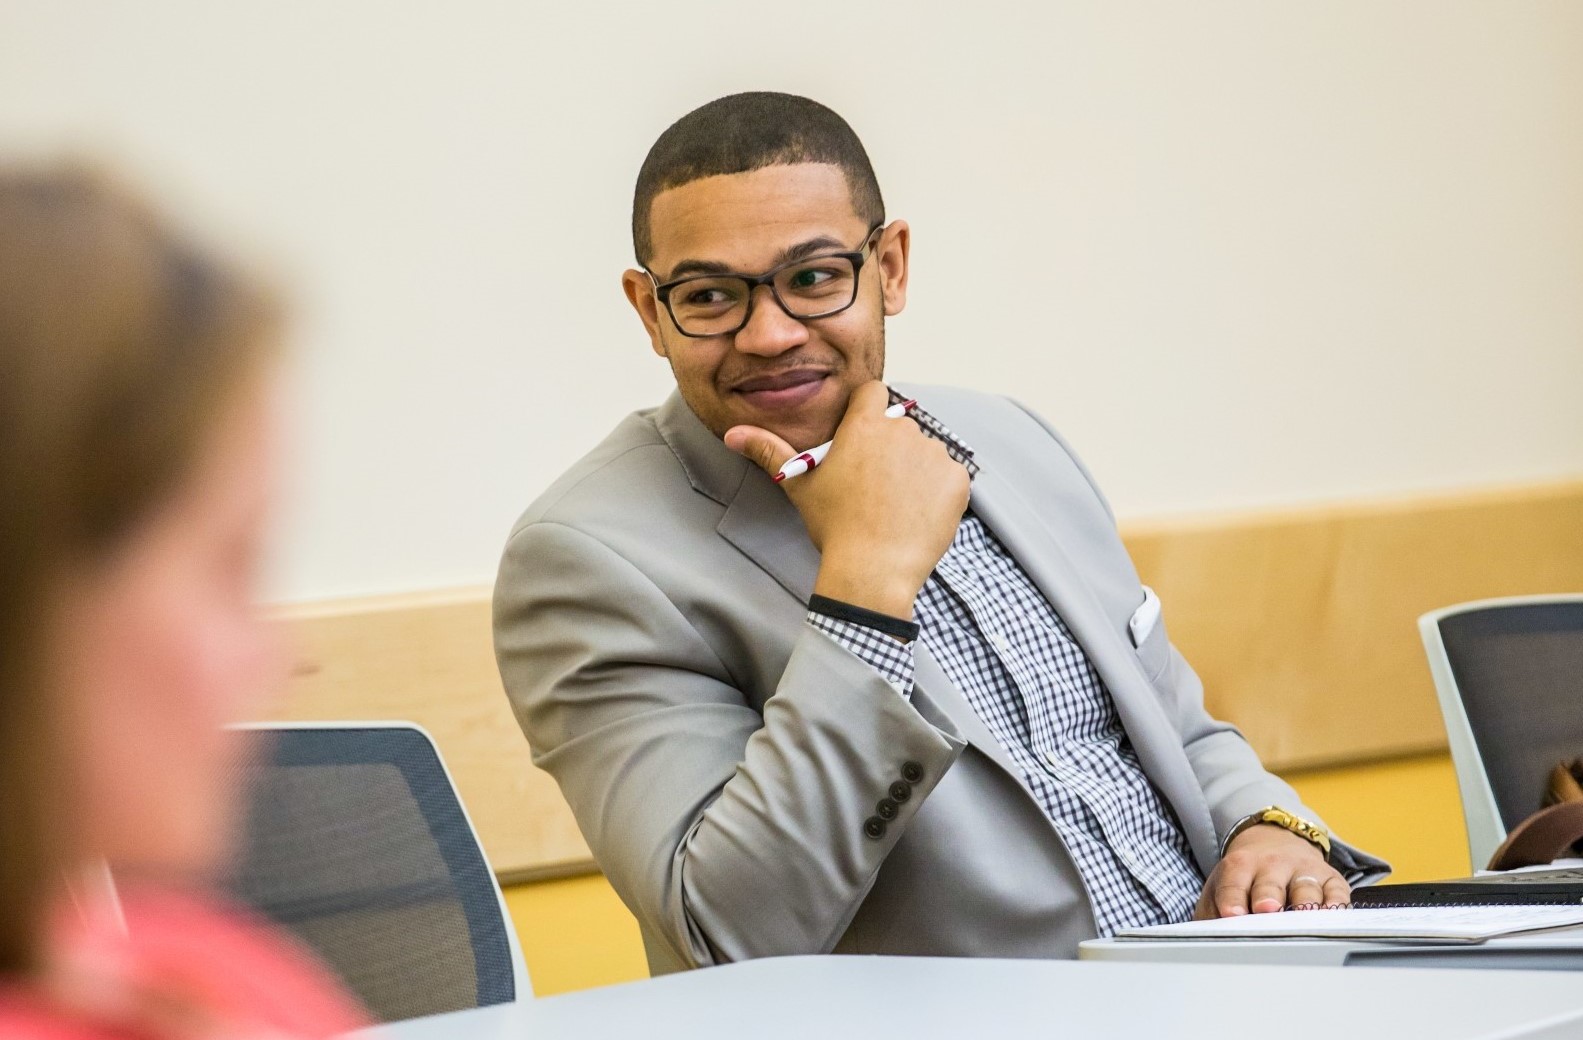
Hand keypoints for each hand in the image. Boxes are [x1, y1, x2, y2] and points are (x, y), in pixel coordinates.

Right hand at [724, 381, 969, 619]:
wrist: (873, 569)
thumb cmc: (834, 526)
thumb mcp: (800, 485)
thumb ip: (768, 451)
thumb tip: (732, 434)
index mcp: (864, 425)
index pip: (874, 393)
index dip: (869, 414)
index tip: (862, 442)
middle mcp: (903, 430)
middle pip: (899, 427)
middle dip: (890, 450)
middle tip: (874, 487)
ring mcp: (934, 454)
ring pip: (925, 452)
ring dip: (915, 471)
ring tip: (895, 506)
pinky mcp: (958, 479)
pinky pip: (950, 477)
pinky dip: (938, 493)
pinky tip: (917, 515)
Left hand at [1193, 824, 1350, 918]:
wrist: (1274, 843)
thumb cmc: (1244, 879)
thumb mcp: (1221, 889)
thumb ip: (1211, 914)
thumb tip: (1205, 942)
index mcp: (1240, 866)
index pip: (1233, 883)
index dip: (1232, 898)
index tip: (1231, 914)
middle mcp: (1272, 865)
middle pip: (1270, 883)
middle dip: (1268, 895)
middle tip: (1265, 909)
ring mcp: (1303, 871)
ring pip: (1305, 888)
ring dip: (1305, 902)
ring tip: (1303, 917)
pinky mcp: (1330, 879)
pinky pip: (1337, 893)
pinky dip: (1337, 905)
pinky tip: (1332, 916)